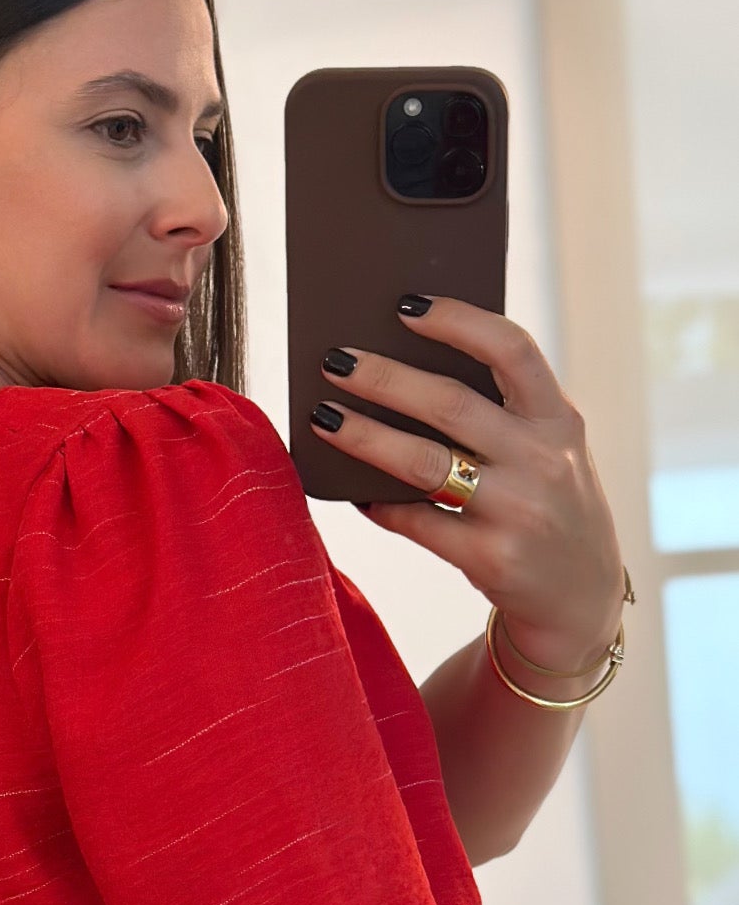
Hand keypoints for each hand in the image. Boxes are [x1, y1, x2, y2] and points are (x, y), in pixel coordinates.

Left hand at [311, 296, 626, 673]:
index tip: (405, 305)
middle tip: (334, 361)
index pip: (512, 350)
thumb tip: (403, 369)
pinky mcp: (491, 559)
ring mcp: (518, 512)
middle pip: (450, 404)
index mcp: (559, 420)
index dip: (458, 321)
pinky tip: (351, 490)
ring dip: (366, 437)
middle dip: (384, 378)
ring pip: (424, 463)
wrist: (581, 598)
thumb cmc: (548, 506)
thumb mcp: (550, 452)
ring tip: (324, 418)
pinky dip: (379, 503)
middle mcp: (544, 461)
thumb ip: (502, 415)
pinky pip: (416, 522)